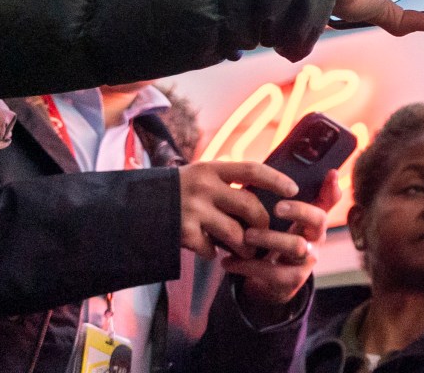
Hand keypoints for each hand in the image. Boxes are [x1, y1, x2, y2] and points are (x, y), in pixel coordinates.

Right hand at [179, 160, 294, 258]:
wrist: (130, 203)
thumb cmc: (171, 189)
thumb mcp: (196, 174)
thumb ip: (222, 180)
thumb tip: (255, 191)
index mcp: (210, 169)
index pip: (252, 170)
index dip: (276, 180)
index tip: (293, 190)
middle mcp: (204, 187)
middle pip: (249, 205)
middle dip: (262, 223)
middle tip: (265, 234)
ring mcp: (193, 209)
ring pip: (235, 232)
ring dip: (245, 246)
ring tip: (247, 252)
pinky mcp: (183, 232)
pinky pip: (209, 248)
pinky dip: (213, 253)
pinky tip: (212, 254)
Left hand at [224, 188, 326, 311]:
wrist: (274, 281)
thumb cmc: (282, 238)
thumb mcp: (293, 219)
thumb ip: (300, 196)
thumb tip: (329, 170)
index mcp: (315, 223)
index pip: (324, 206)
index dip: (321, 195)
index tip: (298, 188)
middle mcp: (316, 240)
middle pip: (317, 224)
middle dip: (298, 213)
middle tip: (275, 207)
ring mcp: (305, 261)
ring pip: (296, 247)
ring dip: (270, 238)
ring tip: (246, 235)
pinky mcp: (291, 280)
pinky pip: (272, 272)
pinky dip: (246, 266)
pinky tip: (227, 260)